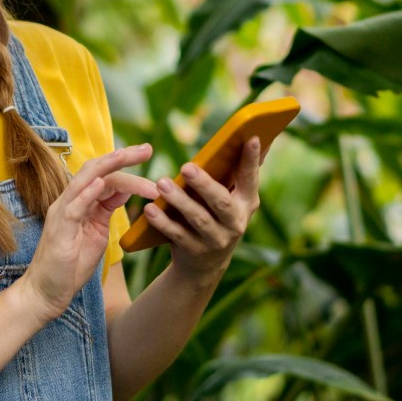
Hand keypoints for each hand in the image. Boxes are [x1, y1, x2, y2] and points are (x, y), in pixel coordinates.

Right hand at [16, 144, 157, 323]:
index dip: (126, 164)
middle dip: (122, 157)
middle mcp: (69, 201)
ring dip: (108, 167)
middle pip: (96, 169)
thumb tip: (126, 190)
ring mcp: (62, 212)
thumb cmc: (70, 266)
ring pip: (85, 180)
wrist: (45, 293)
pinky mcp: (59, 229)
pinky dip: (88, 193)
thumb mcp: (97, 232)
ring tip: (128, 155)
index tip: (148, 154)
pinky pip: (73, 206)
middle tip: (148, 149)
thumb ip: (107, 210)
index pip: (104, 175)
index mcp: (80, 202)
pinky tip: (103, 183)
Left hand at [143, 137, 260, 283]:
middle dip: (204, 184)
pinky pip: (177, 235)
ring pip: (198, 218)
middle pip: (221, 201)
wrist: (205, 264)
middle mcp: (235, 222)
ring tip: (162, 183)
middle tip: (186, 167)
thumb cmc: (216, 216)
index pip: (250, 178)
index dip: (251, 159)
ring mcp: (216, 240)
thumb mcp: (230, 198)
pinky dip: (163, 222)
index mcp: (246, 203)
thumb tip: (250, 138)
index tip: (250, 137)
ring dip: (179, 200)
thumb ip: (235, 173)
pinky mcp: (195, 251)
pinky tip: (150, 209)